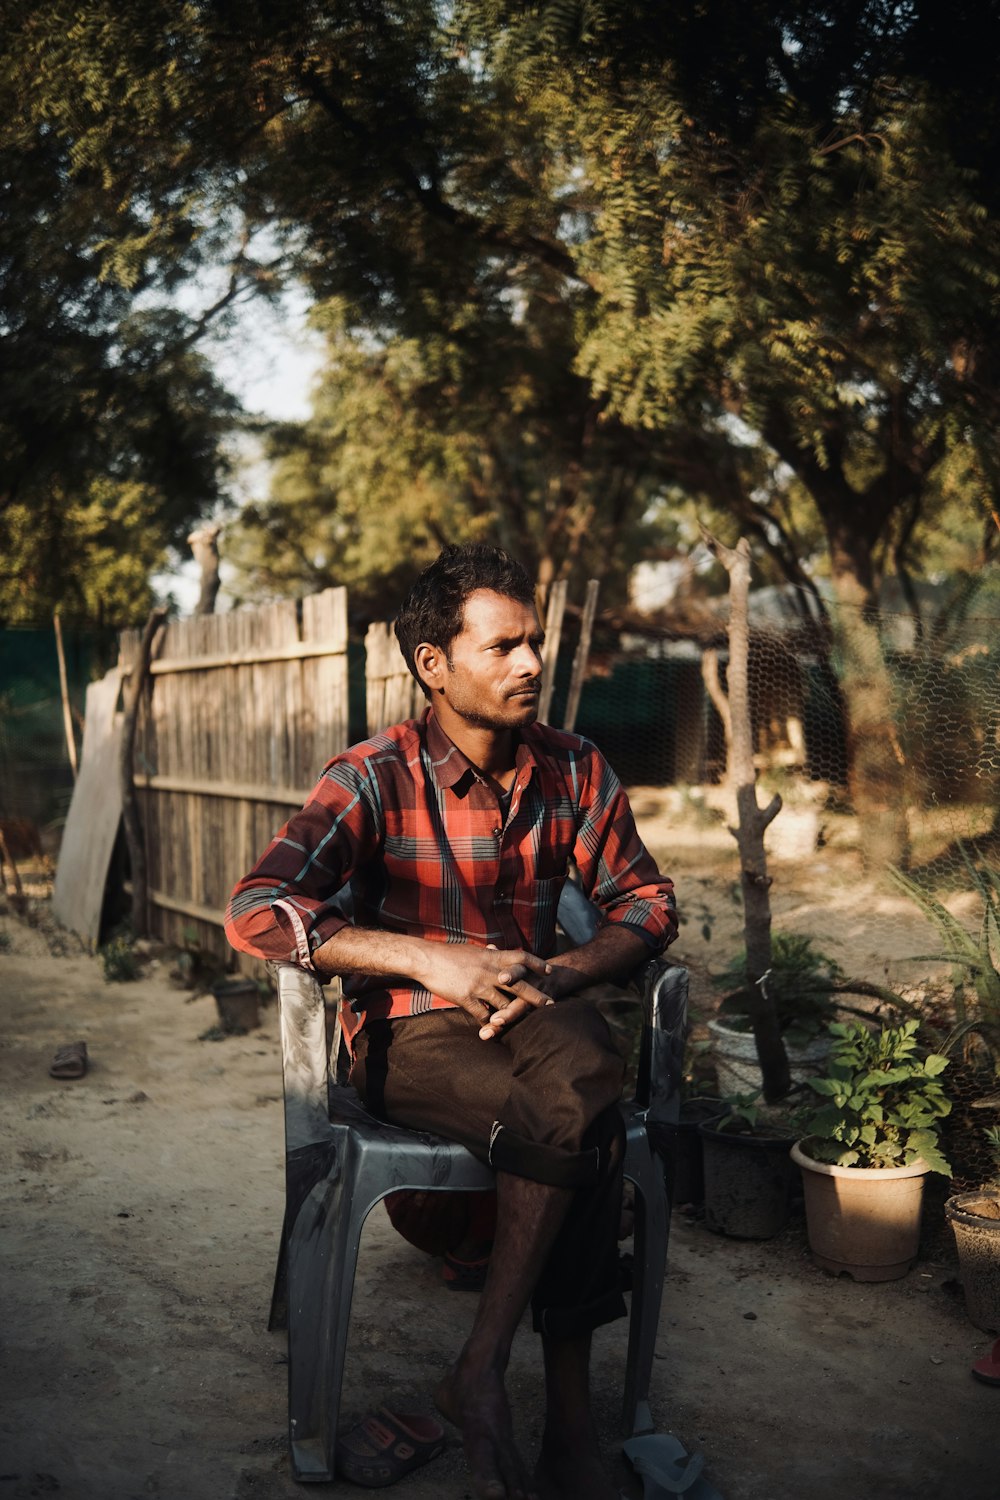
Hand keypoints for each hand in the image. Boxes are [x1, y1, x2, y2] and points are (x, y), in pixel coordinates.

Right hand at [415, 941, 553, 1039]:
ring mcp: (479, 985)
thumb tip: (495, 949)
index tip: (550, 971)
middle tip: (551, 1004)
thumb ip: (487, 954)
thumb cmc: (449, 954)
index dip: (537, 964)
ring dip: (514, 1016)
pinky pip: (482, 1014)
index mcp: (492, 957)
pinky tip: (492, 1029)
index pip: (521, 957)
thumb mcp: (472, 950)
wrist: (426, 959)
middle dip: (536, 996)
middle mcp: (490, 971)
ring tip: (525, 1023)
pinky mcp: (466, 998)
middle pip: (519, 984)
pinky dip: (489, 1023)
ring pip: (503, 1004)